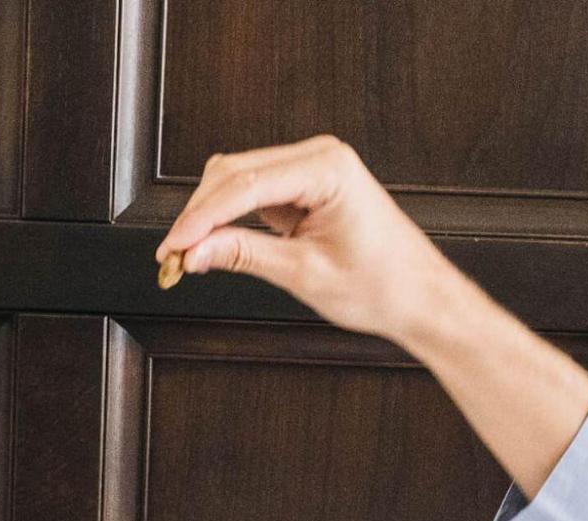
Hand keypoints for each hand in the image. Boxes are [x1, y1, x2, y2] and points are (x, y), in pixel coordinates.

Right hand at [156, 136, 450, 344]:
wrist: (416, 295)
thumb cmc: (382, 284)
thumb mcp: (304, 273)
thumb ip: (245, 256)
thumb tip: (197, 252)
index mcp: (328, 168)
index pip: (244, 184)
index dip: (200, 217)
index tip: (172, 246)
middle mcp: (319, 157)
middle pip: (234, 173)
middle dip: (198, 215)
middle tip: (171, 258)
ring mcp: (311, 169)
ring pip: (237, 180)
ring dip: (208, 216)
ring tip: (186, 257)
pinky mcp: (304, 187)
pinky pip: (253, 193)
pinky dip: (227, 219)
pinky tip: (211, 245)